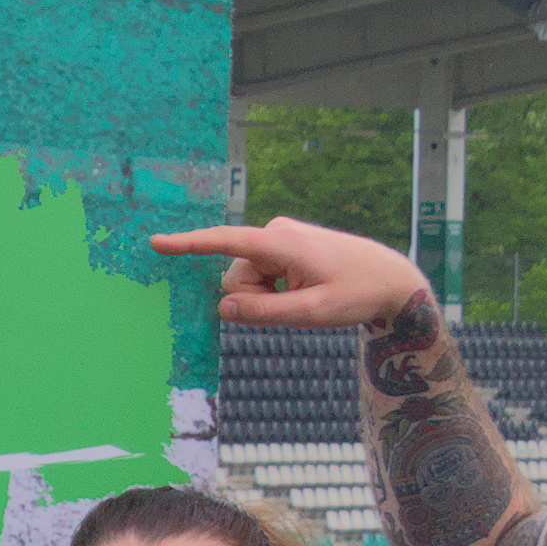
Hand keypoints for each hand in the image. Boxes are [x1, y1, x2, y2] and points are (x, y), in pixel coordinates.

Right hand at [153, 216, 434, 332]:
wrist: (390, 278)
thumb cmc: (357, 294)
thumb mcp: (312, 313)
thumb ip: (266, 313)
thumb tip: (224, 309)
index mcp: (280, 242)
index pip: (225, 242)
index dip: (188, 245)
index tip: (156, 243)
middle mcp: (275, 232)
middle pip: (235, 277)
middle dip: (254, 298)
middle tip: (297, 302)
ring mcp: (280, 237)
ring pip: (246, 279)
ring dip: (267, 295)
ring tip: (306, 294)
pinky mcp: (284, 245)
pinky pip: (260, 274)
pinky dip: (275, 289)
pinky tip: (304, 288)